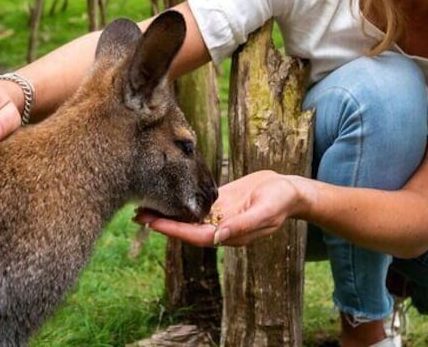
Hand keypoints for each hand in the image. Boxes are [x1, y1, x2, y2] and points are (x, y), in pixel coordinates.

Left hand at [133, 170, 307, 246]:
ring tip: (142, 207)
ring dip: (167, 213)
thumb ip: (243, 225)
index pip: (195, 236)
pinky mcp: (220, 203)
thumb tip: (219, 237)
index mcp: (230, 234)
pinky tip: (164, 195)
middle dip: (163, 222)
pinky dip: (179, 201)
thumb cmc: (281, 201)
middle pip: (186, 228)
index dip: (174, 230)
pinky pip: (195, 204)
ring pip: (187, 217)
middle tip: (137, 214)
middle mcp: (221, 228)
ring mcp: (220, 216)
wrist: (290, 190)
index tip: (153, 223)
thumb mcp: (265, 211)